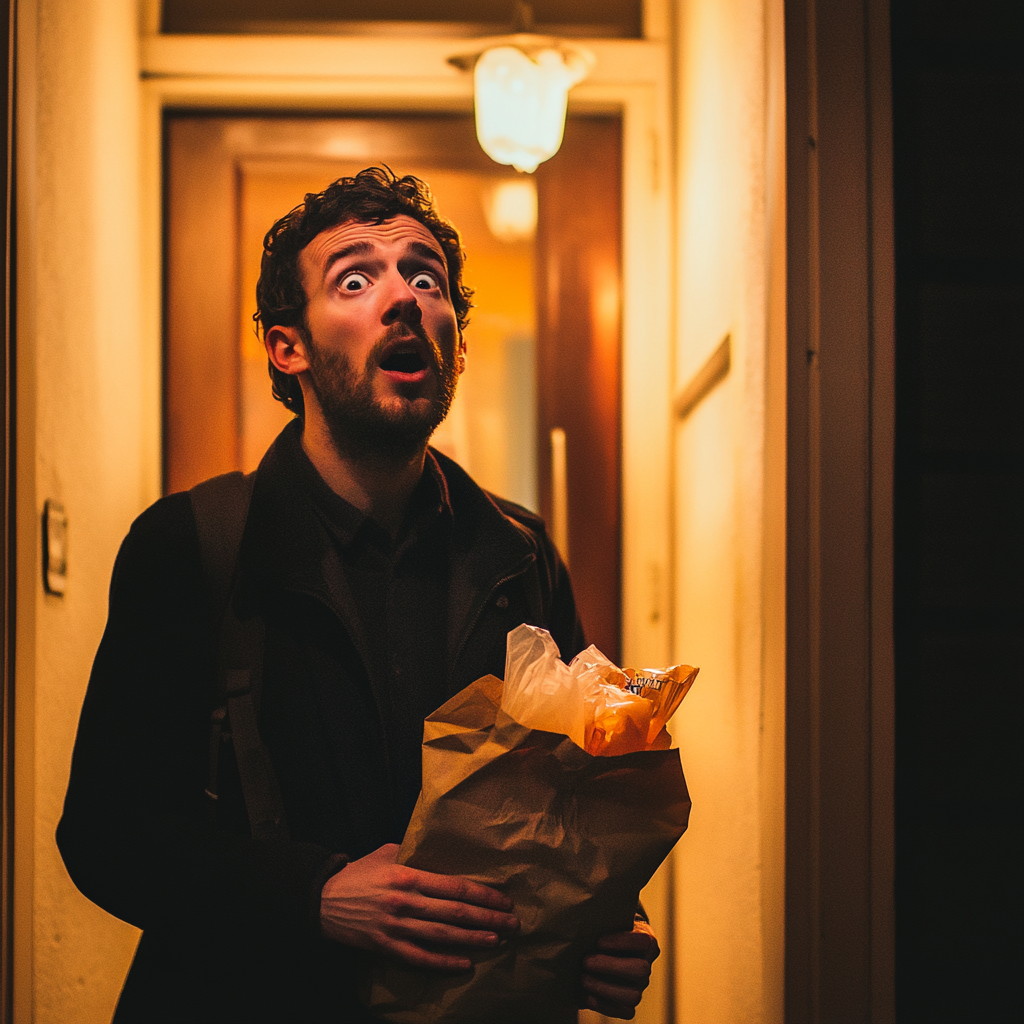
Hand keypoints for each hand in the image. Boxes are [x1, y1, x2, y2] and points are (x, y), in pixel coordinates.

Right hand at [320, 843, 518, 970]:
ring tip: (496, 941)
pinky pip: (419, 959)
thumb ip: (415, 855)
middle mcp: (405, 902)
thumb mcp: (387, 853)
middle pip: (454, 913)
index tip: (503, 899)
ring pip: (442, 937)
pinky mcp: (385, 947)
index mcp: (407, 875)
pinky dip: (443, 963)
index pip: (454, 887)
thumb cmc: (358, 873)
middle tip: (512, 923)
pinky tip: (464, 964)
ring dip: (473, 940)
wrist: (321, 900)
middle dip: (487, 919)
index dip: (483, 895)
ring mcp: (395, 927)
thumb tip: (442, 854)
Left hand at [580, 919, 659, 1019]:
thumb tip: (586, 912)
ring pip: (633, 995)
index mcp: (645, 940)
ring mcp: (639, 987)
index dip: (621, 942)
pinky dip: (604, 1005)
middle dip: (610, 966)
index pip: (643, 941)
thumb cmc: (603, 930)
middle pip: (640, 970)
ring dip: (604, 988)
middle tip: (586, 961)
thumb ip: (604, 917)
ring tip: (582, 978)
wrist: (600, 951)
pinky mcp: (629, 1005)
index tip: (598, 940)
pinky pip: (624, 1011)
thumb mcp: (607, 919)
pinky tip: (586, 995)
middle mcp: (646, 964)